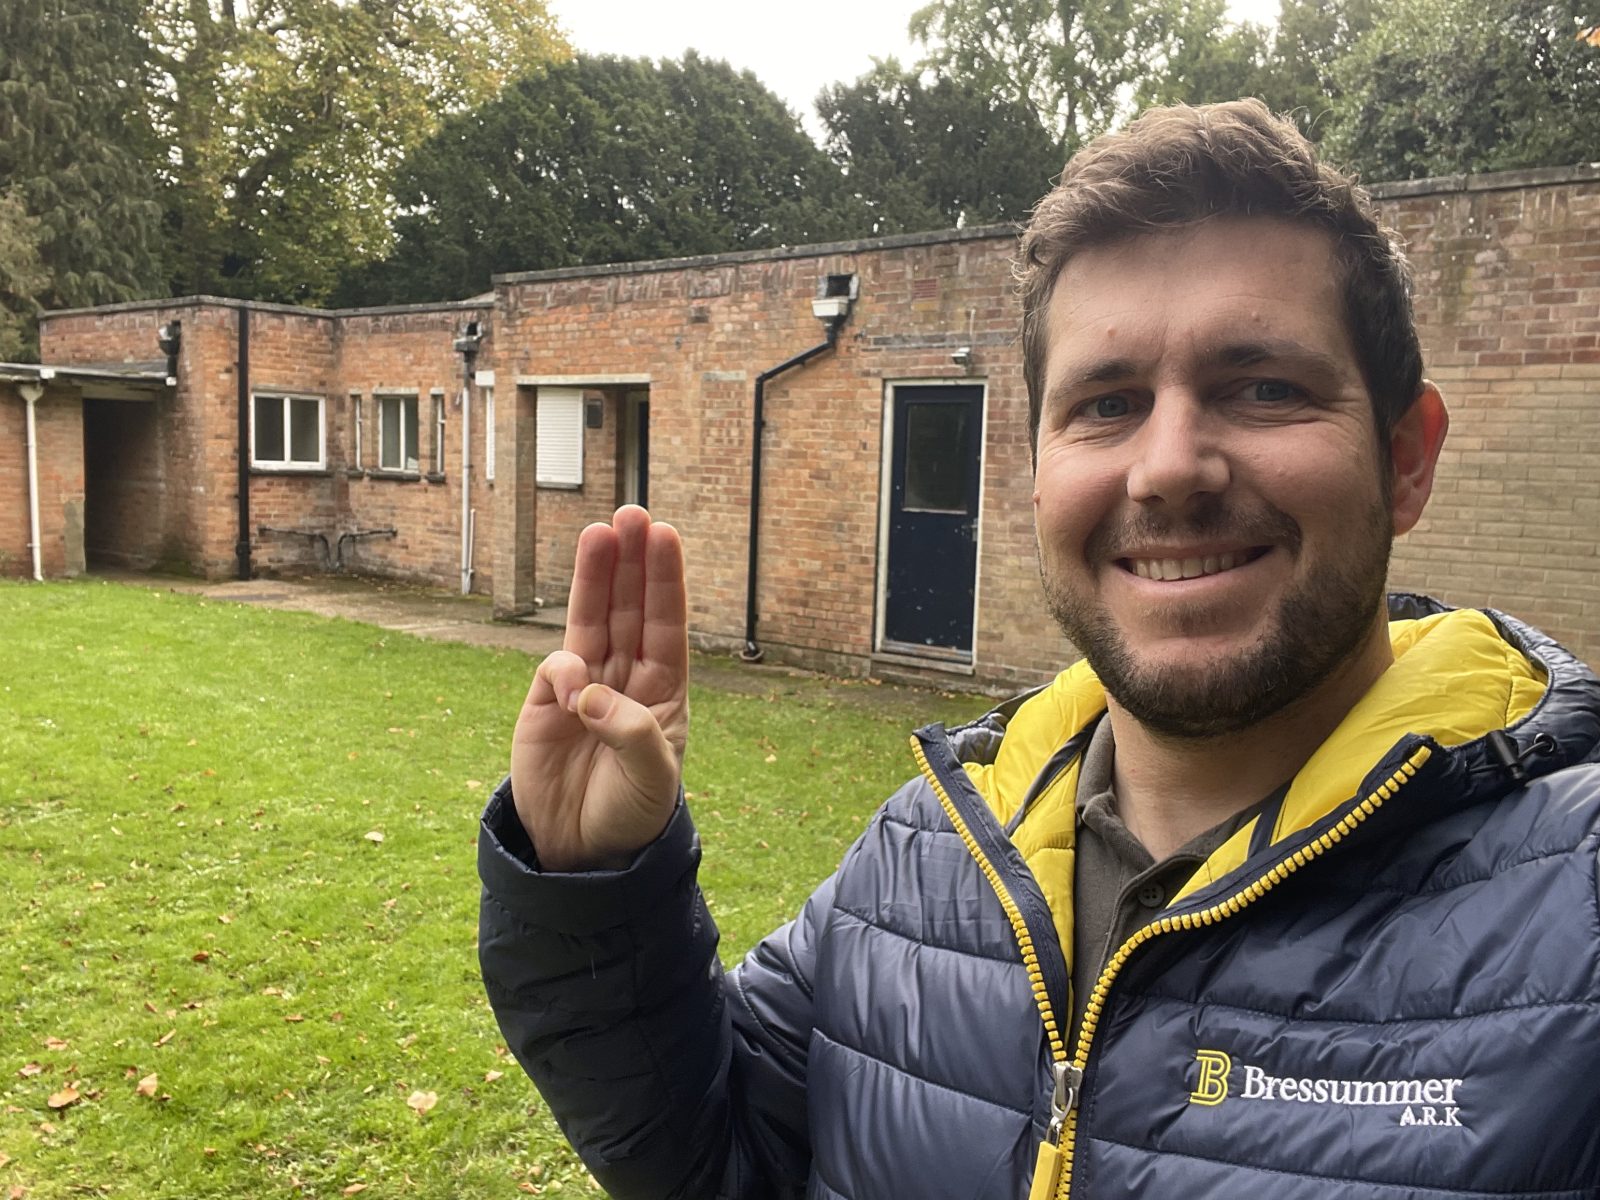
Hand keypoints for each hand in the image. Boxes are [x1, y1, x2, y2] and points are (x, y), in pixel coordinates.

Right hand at [510, 506, 687, 871]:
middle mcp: (626, 679)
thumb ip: (630, 732)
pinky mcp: (545, 705)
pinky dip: (562, 670)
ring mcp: (583, 688)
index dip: (664, 580)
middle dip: (630, 562)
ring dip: (595, 578)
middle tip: (633, 512)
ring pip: (591, 621)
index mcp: (664, 691)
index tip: (665, 536)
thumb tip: (588, 691)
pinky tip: (570, 692)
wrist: (582, 853)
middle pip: (629, 609)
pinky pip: (555, 670)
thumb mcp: (652, 779)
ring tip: (598, 533)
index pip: (666, 625)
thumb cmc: (632, 813)